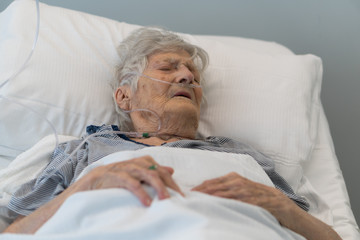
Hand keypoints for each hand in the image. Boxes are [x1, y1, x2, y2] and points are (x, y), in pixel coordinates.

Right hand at [73, 155, 182, 205]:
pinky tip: (147, 202)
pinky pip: (129, 182)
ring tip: (165, 199)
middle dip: (167, 183)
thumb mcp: (132, 179)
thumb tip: (170, 171)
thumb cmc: (108, 184)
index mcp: (135, 163)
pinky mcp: (110, 176)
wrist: (82, 187)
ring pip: (144, 172)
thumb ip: (149, 174)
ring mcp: (120, 169)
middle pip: (154, 169)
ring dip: (157, 186)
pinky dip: (139, 191)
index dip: (169, 179)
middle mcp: (129, 163)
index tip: (180, 194)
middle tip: (177, 197)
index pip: (157, 167)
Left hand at [191, 172, 295, 225]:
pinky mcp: (253, 201)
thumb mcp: (242, 190)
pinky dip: (224, 205)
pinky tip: (215, 209)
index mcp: (234, 178)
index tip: (186, 194)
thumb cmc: (259, 197)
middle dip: (199, 193)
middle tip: (186, 199)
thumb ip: (227, 190)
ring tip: (196, 203)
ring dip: (208, 199)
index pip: (210, 182)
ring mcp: (245, 191)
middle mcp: (238, 182)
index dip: (198, 188)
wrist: (282, 204)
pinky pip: (236, 203)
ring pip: (222, 194)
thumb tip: (207, 194)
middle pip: (213, 187)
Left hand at [192, 172, 341, 239]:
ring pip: (237, 189)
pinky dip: (239, 200)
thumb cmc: (272, 210)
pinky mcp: (270, 203)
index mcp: (248, 183)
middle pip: (228, 182)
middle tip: (194, 192)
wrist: (297, 218)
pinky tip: (227, 202)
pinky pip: (252, 200)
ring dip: (220, 192)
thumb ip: (238, 197)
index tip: (194, 189)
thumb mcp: (253, 200)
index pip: (224, 180)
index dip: (209, 184)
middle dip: (210, 187)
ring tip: (205, 197)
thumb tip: (216, 199)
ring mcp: (262, 193)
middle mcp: (254, 185)